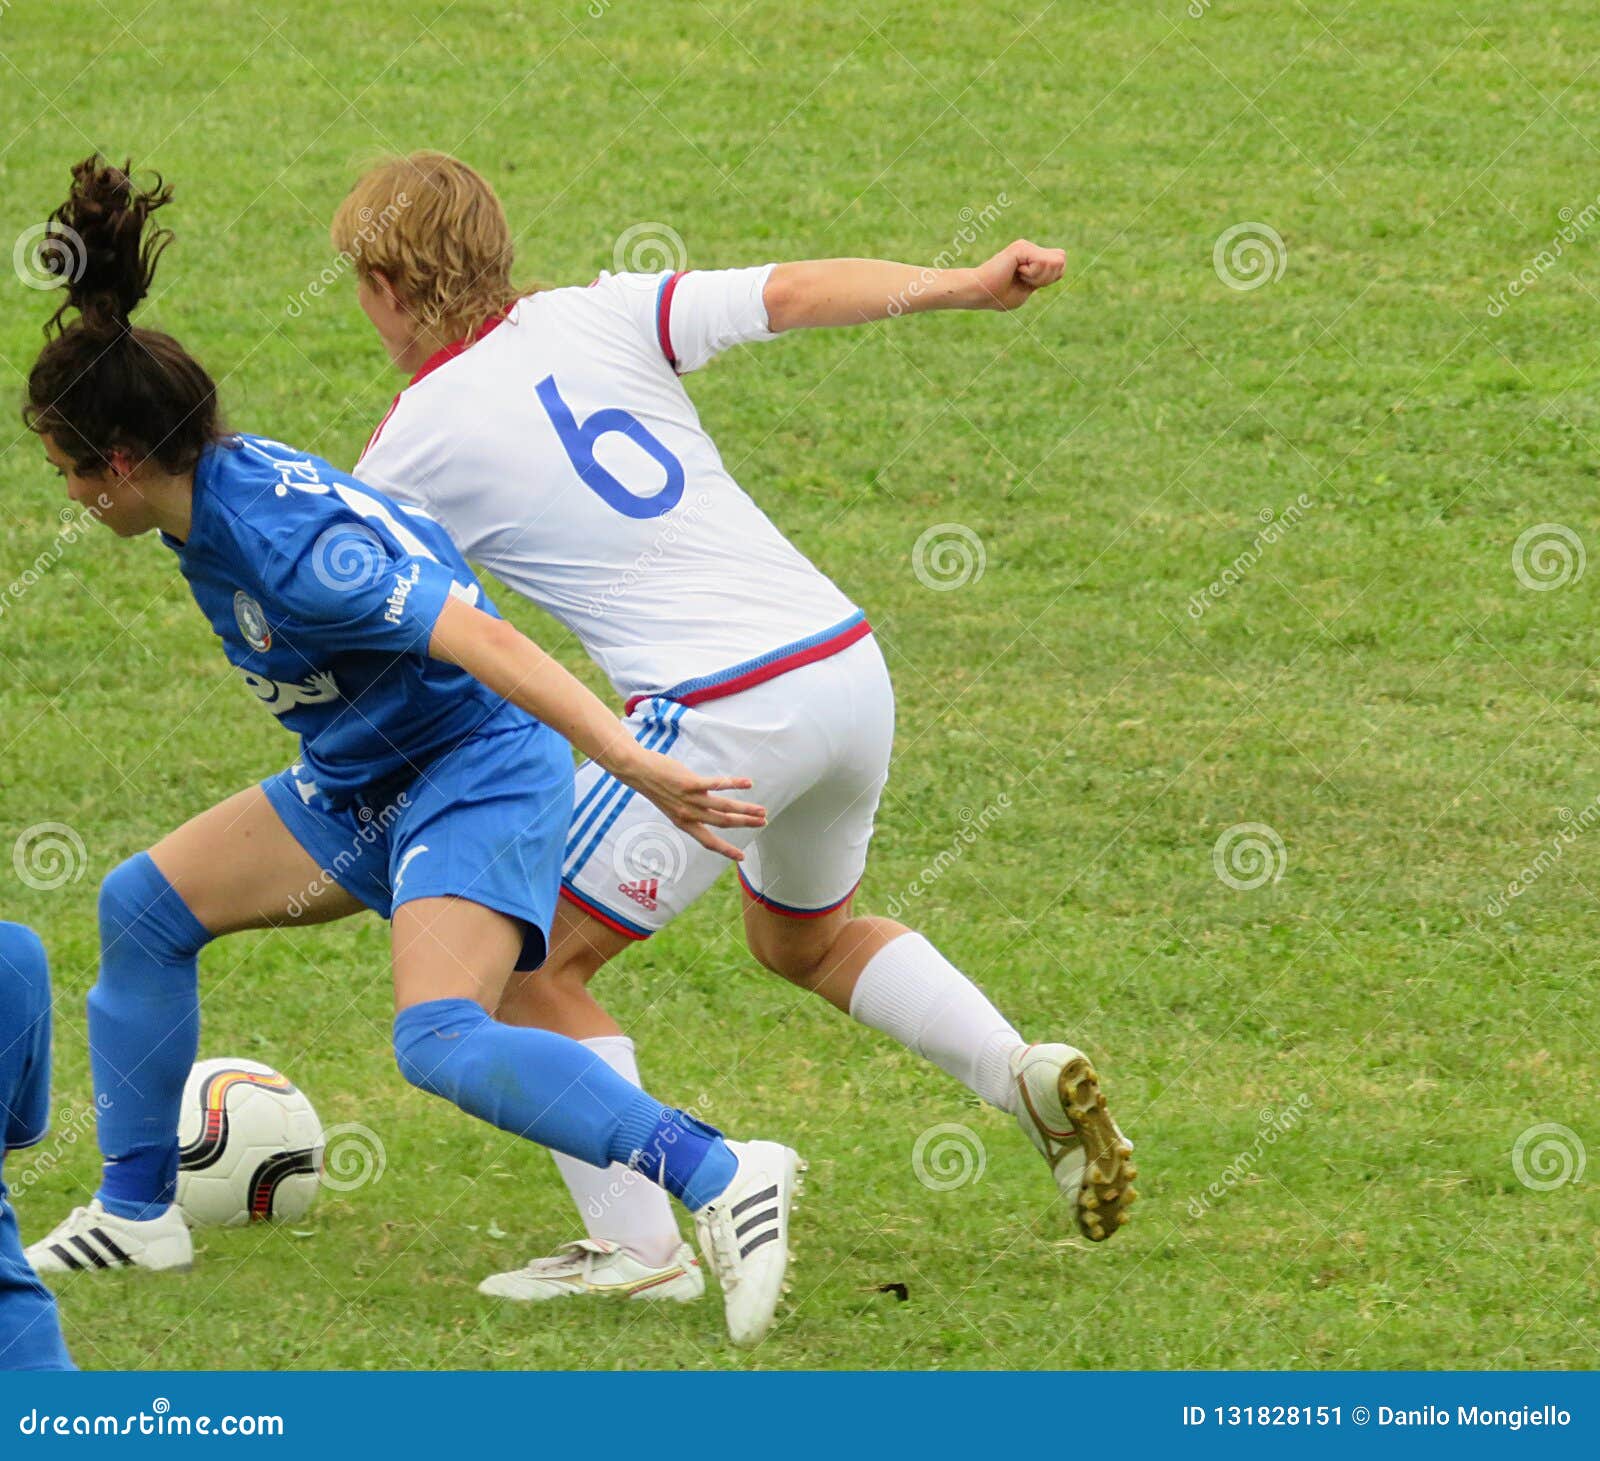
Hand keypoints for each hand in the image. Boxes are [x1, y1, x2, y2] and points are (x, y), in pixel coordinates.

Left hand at [616, 746, 766, 860]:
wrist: (637, 771)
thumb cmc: (657, 785)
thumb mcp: (672, 805)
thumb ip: (691, 809)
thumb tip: (710, 806)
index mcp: (684, 822)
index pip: (708, 841)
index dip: (725, 850)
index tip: (741, 857)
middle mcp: (688, 814)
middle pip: (723, 823)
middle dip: (745, 824)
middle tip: (762, 823)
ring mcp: (689, 799)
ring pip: (723, 808)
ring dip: (745, 810)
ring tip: (761, 811)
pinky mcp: (689, 783)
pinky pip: (717, 785)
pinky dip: (734, 784)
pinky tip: (748, 784)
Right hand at [970, 239, 1065, 310]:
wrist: (980, 293)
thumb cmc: (999, 295)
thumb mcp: (1028, 289)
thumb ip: (1044, 278)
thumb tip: (1060, 260)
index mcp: (1032, 258)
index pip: (1060, 264)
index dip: (1050, 278)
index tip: (1029, 284)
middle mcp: (1030, 248)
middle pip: (1061, 261)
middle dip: (1046, 277)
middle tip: (1024, 280)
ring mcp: (1026, 246)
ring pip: (1055, 262)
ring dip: (1038, 277)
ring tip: (1018, 275)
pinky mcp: (1021, 247)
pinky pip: (1042, 262)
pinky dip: (1032, 274)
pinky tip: (1016, 272)